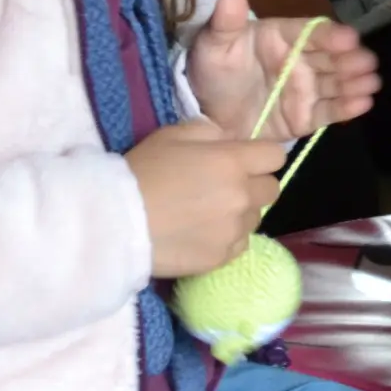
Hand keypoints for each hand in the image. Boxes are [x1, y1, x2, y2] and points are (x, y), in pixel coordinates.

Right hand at [126, 118, 287, 277]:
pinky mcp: (222, 257)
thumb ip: (211, 132)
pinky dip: (227, 238)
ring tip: (208, 214)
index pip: (276, 156)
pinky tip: (202, 234)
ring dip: (240, 213)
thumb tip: (231, 140)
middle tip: (224, 188)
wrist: (115, 223)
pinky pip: (239, 244)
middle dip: (254, 185)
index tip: (243, 161)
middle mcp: (242, 196)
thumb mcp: (173, 134)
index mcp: (233, 161)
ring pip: (255, 218)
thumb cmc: (142, 172)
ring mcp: (233, 230)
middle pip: (271, 189)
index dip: (261, 156)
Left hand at [184, 0, 379, 137]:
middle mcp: (300, 61)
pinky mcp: (305, 117)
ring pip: (335, 83)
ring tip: (371, 83)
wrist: (204, 116)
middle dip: (351, 59)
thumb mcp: (213, 45)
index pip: (311, 32)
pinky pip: (329, 112)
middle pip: (331, 57)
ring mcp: (305, 90)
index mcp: (282, 37)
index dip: (330, 34)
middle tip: (367, 62)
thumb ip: (225, 23)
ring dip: (356, 82)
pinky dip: (347, 108)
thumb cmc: (213, 72)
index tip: (348, 37)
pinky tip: (363, 104)